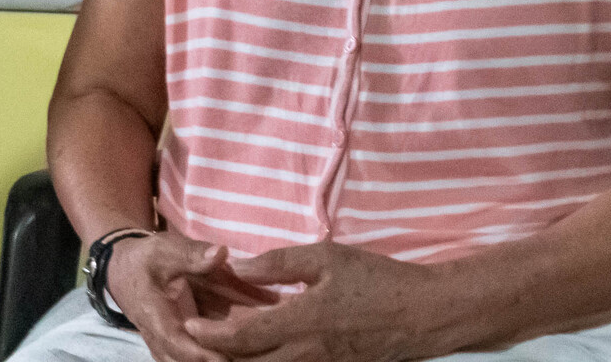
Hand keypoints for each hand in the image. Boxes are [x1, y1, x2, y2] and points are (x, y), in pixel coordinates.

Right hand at [105, 232, 272, 361]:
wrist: (123, 271)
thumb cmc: (146, 260)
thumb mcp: (165, 250)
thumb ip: (192, 255)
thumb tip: (221, 253)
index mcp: (154, 315)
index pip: (176, 342)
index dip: (200, 354)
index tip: (225, 359)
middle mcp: (158, 337)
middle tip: (245, 359)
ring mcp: (164, 346)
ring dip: (209, 360)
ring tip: (243, 359)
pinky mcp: (172, 346)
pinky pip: (187, 360)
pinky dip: (207, 359)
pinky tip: (234, 355)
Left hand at [186, 243, 439, 361]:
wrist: (421, 315)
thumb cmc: (376, 280)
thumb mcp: (327, 257)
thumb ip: (279, 262)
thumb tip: (239, 263)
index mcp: (300, 322)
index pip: (242, 336)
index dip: (211, 332)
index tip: (189, 322)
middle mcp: (305, 353)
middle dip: (218, 353)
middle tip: (195, 337)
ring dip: (242, 358)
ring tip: (222, 344)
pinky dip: (268, 360)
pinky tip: (262, 348)